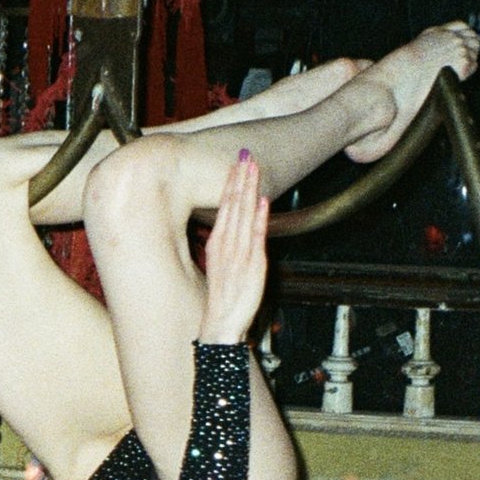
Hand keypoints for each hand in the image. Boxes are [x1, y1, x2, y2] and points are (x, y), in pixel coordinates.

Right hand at [198, 151, 268, 345]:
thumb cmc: (224, 299)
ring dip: (247, 190)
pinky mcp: (251, 264)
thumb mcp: (223, 267)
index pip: (225, 207)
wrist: (221, 323)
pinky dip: (259, 217)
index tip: (237, 164)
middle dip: (239, 179)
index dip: (231, 184)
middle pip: (232, 205)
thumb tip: (239, 225)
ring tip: (251, 168)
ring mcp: (238, 253)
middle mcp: (226, 245)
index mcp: (218, 244)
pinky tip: (262, 201)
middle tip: (244, 155)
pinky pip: (255, 236)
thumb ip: (230, 245)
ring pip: (243, 215)